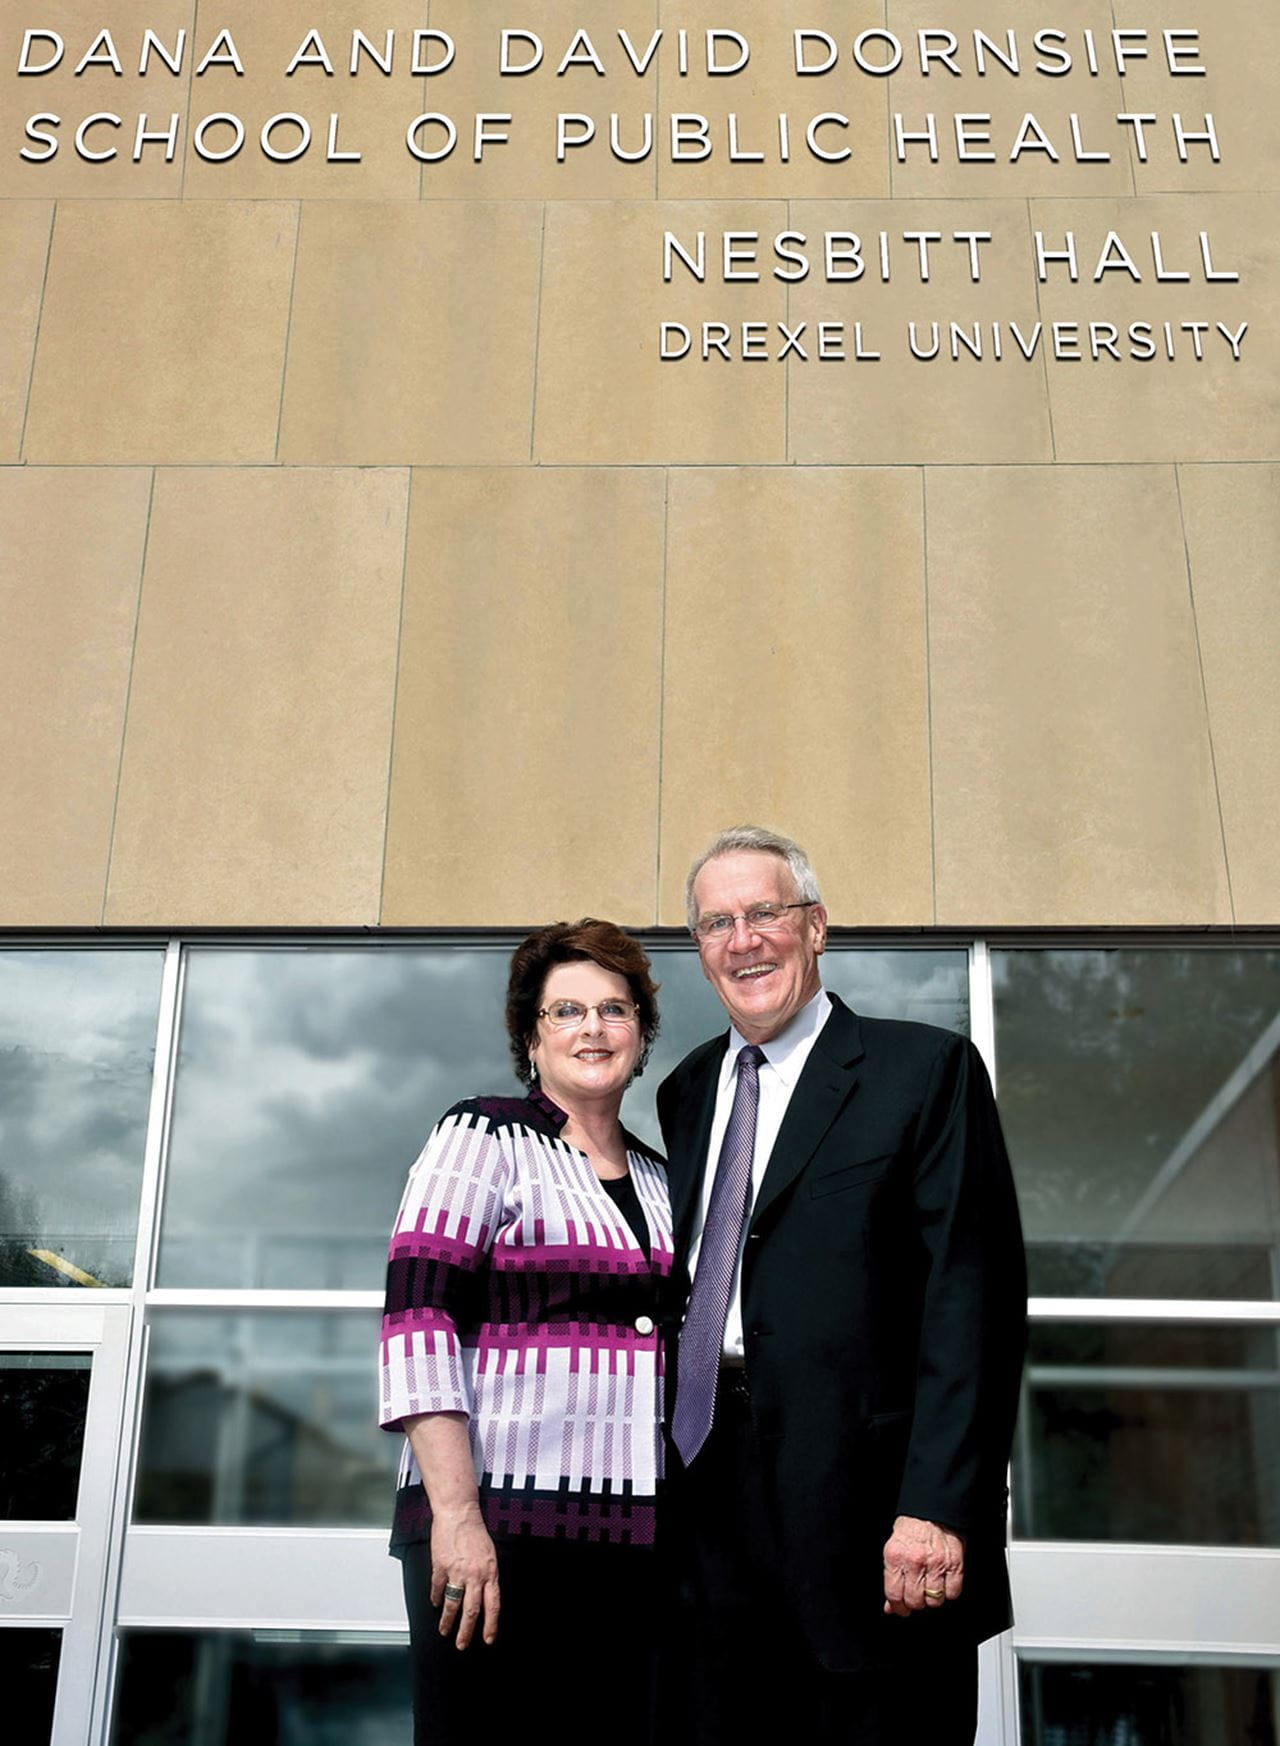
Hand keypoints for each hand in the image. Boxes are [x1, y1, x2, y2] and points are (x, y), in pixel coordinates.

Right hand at [430, 1504, 499, 1647]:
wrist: (459, 1512)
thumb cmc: (475, 1531)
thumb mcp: (490, 1554)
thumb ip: (487, 1576)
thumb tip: (485, 1597)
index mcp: (490, 1572)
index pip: (493, 1605)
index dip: (490, 1625)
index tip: (488, 1639)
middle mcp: (475, 1574)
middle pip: (472, 1610)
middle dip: (466, 1632)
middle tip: (462, 1644)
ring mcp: (457, 1571)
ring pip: (453, 1604)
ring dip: (448, 1621)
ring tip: (445, 1631)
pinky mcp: (441, 1566)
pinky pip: (438, 1589)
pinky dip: (436, 1599)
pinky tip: (435, 1604)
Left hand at [882, 1515, 964, 1616]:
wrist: (932, 1508)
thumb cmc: (912, 1527)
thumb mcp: (894, 1549)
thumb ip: (892, 1579)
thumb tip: (891, 1606)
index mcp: (895, 1556)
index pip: (894, 1594)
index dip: (898, 1607)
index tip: (900, 1608)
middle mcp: (914, 1561)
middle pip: (915, 1602)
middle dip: (915, 1602)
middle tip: (916, 1595)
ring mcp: (936, 1563)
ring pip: (934, 1601)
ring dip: (932, 1598)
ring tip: (930, 1586)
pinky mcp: (955, 1564)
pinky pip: (953, 1593)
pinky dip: (949, 1592)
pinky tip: (943, 1582)